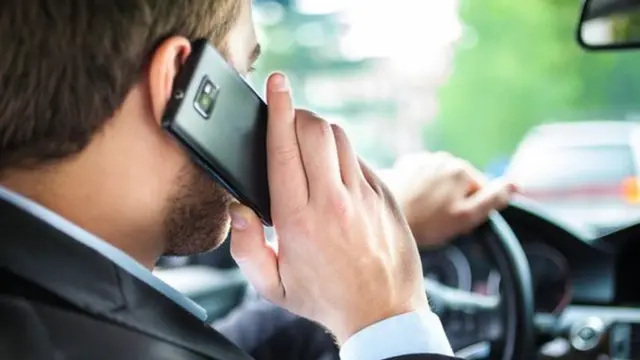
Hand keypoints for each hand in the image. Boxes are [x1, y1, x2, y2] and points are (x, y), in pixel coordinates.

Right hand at [228, 73, 426, 343]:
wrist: (383, 313)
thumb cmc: (324, 300)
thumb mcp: (272, 286)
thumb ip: (246, 247)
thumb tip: (240, 209)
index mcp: (298, 220)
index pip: (283, 148)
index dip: (277, 109)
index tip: (276, 84)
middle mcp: (332, 201)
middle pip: (314, 130)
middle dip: (297, 115)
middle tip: (287, 120)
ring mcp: (364, 196)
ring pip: (340, 138)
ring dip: (320, 132)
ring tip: (309, 147)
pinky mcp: (385, 196)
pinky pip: (359, 159)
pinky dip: (342, 156)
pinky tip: (335, 175)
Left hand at [383, 152, 516, 247]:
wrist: (381, 217)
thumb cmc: (426, 222)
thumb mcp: (466, 217)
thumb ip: (493, 199)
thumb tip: (516, 184)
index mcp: (462, 170)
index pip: (480, 191)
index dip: (471, 210)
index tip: (454, 222)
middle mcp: (443, 158)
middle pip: (459, 184)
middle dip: (453, 200)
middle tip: (437, 221)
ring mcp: (422, 158)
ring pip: (440, 180)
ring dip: (436, 194)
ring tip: (422, 212)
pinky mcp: (404, 164)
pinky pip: (421, 177)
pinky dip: (419, 188)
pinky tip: (410, 202)